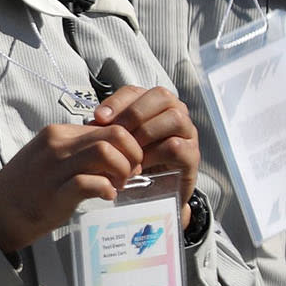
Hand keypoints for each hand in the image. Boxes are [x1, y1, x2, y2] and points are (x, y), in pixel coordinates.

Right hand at [0, 120, 144, 253]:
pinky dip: (106, 189)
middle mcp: (56, 144)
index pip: (108, 126)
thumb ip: (76, 150)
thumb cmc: (26, 187)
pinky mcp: (56, 193)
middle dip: (131, 155)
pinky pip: (91, 183)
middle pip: (113, 135)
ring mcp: (55, 168)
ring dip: (121, 171)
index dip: (127, 145)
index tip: (127, 163)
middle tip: (127, 174)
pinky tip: (105, 196)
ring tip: (116, 186)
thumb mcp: (48, 157)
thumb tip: (112, 152)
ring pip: (105, 153)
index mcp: (56, 133)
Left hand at [90, 83, 198, 203]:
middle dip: (134, 113)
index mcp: (154, 105)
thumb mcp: (117, 142)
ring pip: (174, 118)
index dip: (117, 102)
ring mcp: (187, 133)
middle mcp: (175, 113)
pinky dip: (154, 154)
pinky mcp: (192, 155)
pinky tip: (139, 164)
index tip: (99, 118)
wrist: (153, 194)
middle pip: (161, 96)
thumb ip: (107, 129)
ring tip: (128, 150)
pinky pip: (176, 146)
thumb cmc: (134, 162)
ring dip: (146, 133)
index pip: (136, 91)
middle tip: (116, 133)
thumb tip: (93, 124)